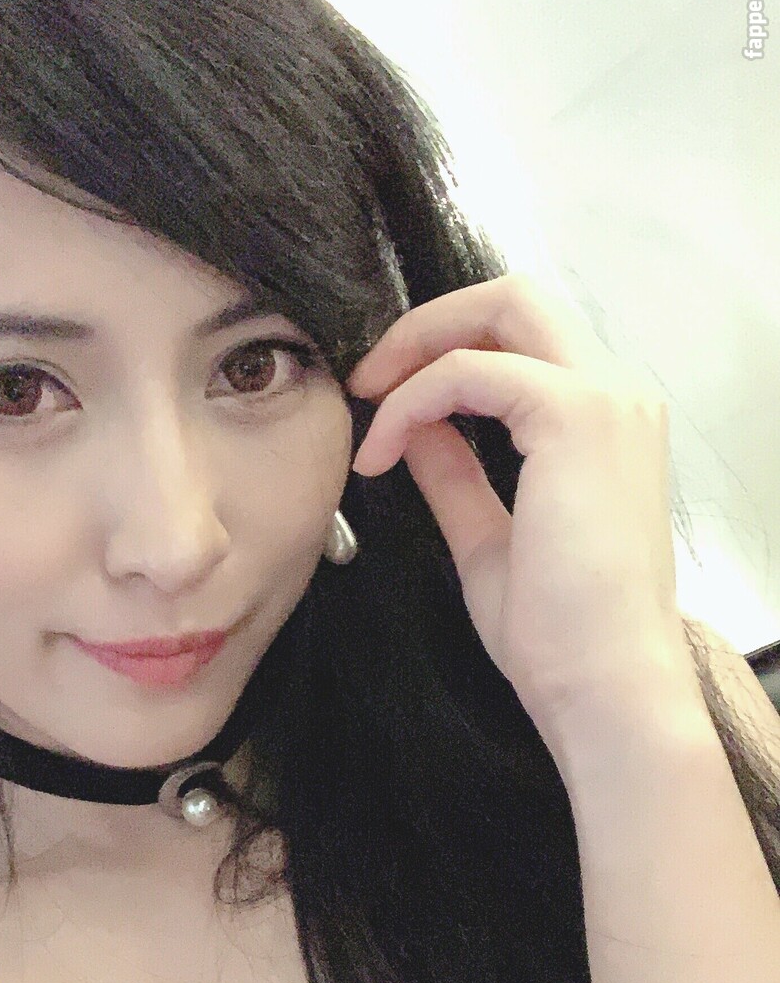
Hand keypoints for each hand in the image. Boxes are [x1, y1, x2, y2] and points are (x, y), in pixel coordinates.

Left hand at [346, 272, 695, 762]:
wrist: (604, 685)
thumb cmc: (559, 635)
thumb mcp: (489, 537)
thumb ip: (457, 473)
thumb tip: (414, 426)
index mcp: (606, 421)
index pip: (523, 337)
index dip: (445, 349)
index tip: (381, 398)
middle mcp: (617, 394)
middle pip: (517, 297)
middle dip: (430, 324)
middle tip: (366, 376)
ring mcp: (603, 399)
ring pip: (502, 308)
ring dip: (417, 346)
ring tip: (365, 405)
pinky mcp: (574, 418)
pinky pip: (471, 371)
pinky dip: (414, 398)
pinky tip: (382, 451)